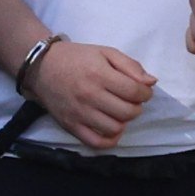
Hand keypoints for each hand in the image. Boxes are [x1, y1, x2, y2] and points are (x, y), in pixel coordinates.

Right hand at [23, 37, 156, 148]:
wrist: (42, 67)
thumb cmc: (77, 58)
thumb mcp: (105, 52)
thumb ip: (130, 65)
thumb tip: (151, 82)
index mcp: (100, 74)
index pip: (135, 92)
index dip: (145, 93)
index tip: (142, 91)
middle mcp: (90, 96)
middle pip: (128, 112)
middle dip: (136, 107)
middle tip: (129, 100)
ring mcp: (79, 113)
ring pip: (115, 128)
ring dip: (123, 121)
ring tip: (118, 111)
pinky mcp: (71, 126)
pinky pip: (96, 143)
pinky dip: (110, 140)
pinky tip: (111, 128)